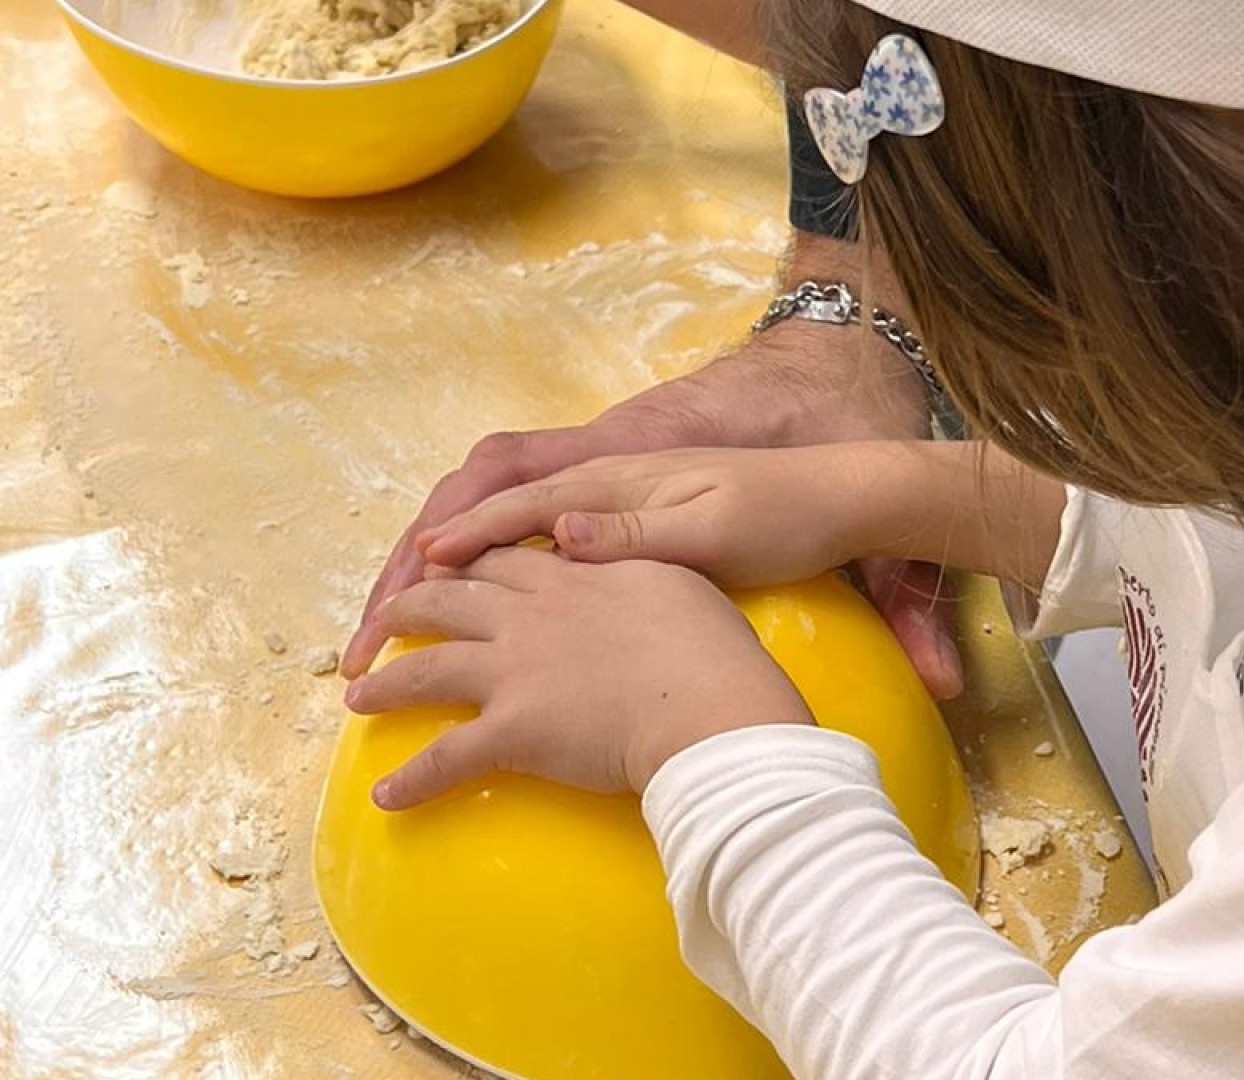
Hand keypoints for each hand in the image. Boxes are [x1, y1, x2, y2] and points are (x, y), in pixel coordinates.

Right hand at [343, 315, 961, 694]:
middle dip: (419, 551)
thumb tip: (556, 535)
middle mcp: (598, 463)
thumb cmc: (789, 504)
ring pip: (495, 500)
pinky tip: (465, 594)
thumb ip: (641, 533)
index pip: (509, 498)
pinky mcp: (620, 497)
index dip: (453, 543)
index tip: (406, 592)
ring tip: (392, 617)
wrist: (844, 474)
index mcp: (615, 466)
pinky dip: (480, 549)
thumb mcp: (724, 526)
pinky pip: (524, 515)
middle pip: (481, 493)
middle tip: (373, 624)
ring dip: (439, 550)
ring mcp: (606, 477)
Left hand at [345, 546, 811, 808]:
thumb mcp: (675, 578)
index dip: (468, 560)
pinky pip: (447, 757)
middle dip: (407, 607)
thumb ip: (629, 561)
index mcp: (572, 578)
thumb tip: (604, 555)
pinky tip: (385, 796)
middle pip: (448, 600)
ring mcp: (515, 671)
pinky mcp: (513, 730)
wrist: (710, 706)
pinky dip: (412, 779)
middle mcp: (531, 616)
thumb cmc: (712, 649)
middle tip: (383, 621)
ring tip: (357, 696)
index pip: (502, 558)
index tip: (446, 565)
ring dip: (386, 683)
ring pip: (428, 669)